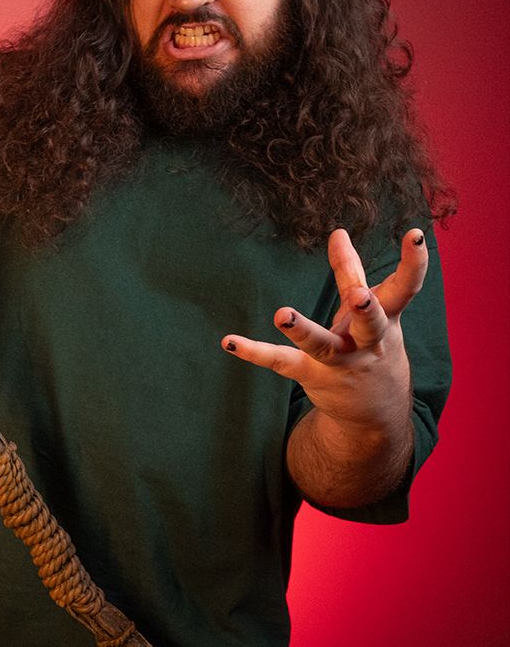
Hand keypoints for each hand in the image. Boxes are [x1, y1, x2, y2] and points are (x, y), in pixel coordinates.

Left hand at [221, 228, 427, 435]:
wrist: (376, 413)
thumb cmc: (370, 346)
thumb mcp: (368, 310)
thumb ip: (351, 272)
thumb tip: (338, 232)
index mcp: (388, 319)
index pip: (405, 288)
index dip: (413, 262)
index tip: (415, 234)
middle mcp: (369, 342)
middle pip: (372, 324)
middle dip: (368, 310)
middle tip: (360, 295)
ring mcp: (341, 361)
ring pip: (323, 346)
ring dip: (303, 331)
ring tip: (283, 315)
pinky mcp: (312, 376)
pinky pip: (281, 362)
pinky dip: (254, 352)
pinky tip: (230, 341)